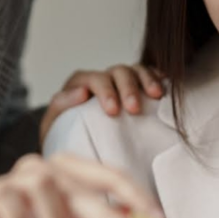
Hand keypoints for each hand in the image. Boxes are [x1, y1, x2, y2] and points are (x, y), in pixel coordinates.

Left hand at [40, 63, 164, 143]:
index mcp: (80, 83)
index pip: (93, 79)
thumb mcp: (53, 125)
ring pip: (136, 70)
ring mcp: (120, 81)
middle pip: (118, 72)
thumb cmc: (64, 136)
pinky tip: (165, 83)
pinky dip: (157, 77)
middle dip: (127, 88)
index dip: (105, 91)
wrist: (76, 147)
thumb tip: (81, 92)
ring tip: (156, 95)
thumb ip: (60, 107)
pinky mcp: (136, 88)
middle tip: (134, 109)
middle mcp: (102, 78)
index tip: (112, 111)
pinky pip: (149, 75)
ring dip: (146, 80)